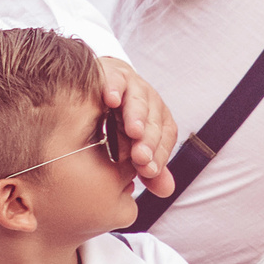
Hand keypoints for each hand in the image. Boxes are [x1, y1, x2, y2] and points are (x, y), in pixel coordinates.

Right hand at [95, 55, 177, 195]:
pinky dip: (114, 87)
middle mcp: (149, 102)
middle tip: (141, 158)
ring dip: (137, 115)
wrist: (97, 86)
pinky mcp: (112, 72)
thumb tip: (166, 191)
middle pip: (154, 121)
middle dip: (149, 140)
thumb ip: (149, 168)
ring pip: (139, 100)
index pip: (165, 137)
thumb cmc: (116, 122)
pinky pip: (115, 78)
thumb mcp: (131, 148)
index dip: (159, 154)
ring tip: (133, 131)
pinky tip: (111, 99)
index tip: (148, 172)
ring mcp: (132, 86)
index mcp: (158, 120)